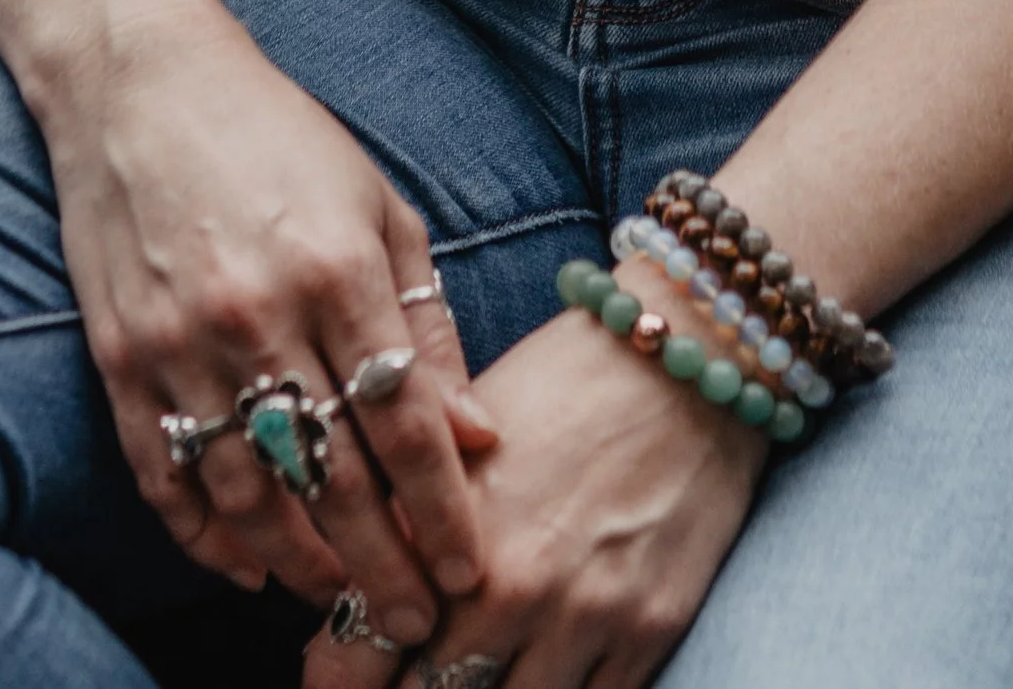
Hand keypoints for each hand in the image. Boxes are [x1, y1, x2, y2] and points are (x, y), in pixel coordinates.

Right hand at [41, 12, 497, 650]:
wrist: (139, 80)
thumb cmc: (278, 137)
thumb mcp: (378, 204)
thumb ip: (426, 321)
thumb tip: (476, 434)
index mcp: (339, 268)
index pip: (404, 424)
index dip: (442, 512)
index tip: (470, 573)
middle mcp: (261, 313)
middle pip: (334, 479)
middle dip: (385, 568)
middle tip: (419, 629)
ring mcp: (183, 342)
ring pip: (252, 496)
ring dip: (305, 568)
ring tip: (347, 608)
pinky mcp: (121, 359)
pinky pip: (167, 478)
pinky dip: (207, 538)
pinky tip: (250, 569)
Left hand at [302, 307, 762, 688]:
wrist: (685, 356)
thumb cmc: (563, 385)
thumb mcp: (465, 446)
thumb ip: (406, 529)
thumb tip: (347, 605)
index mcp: (455, 537)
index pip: (359, 656)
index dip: (335, 678)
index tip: (328, 683)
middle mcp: (516, 593)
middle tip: (402, 675)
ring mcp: (588, 622)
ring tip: (465, 673)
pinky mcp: (650, 634)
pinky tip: (533, 678)